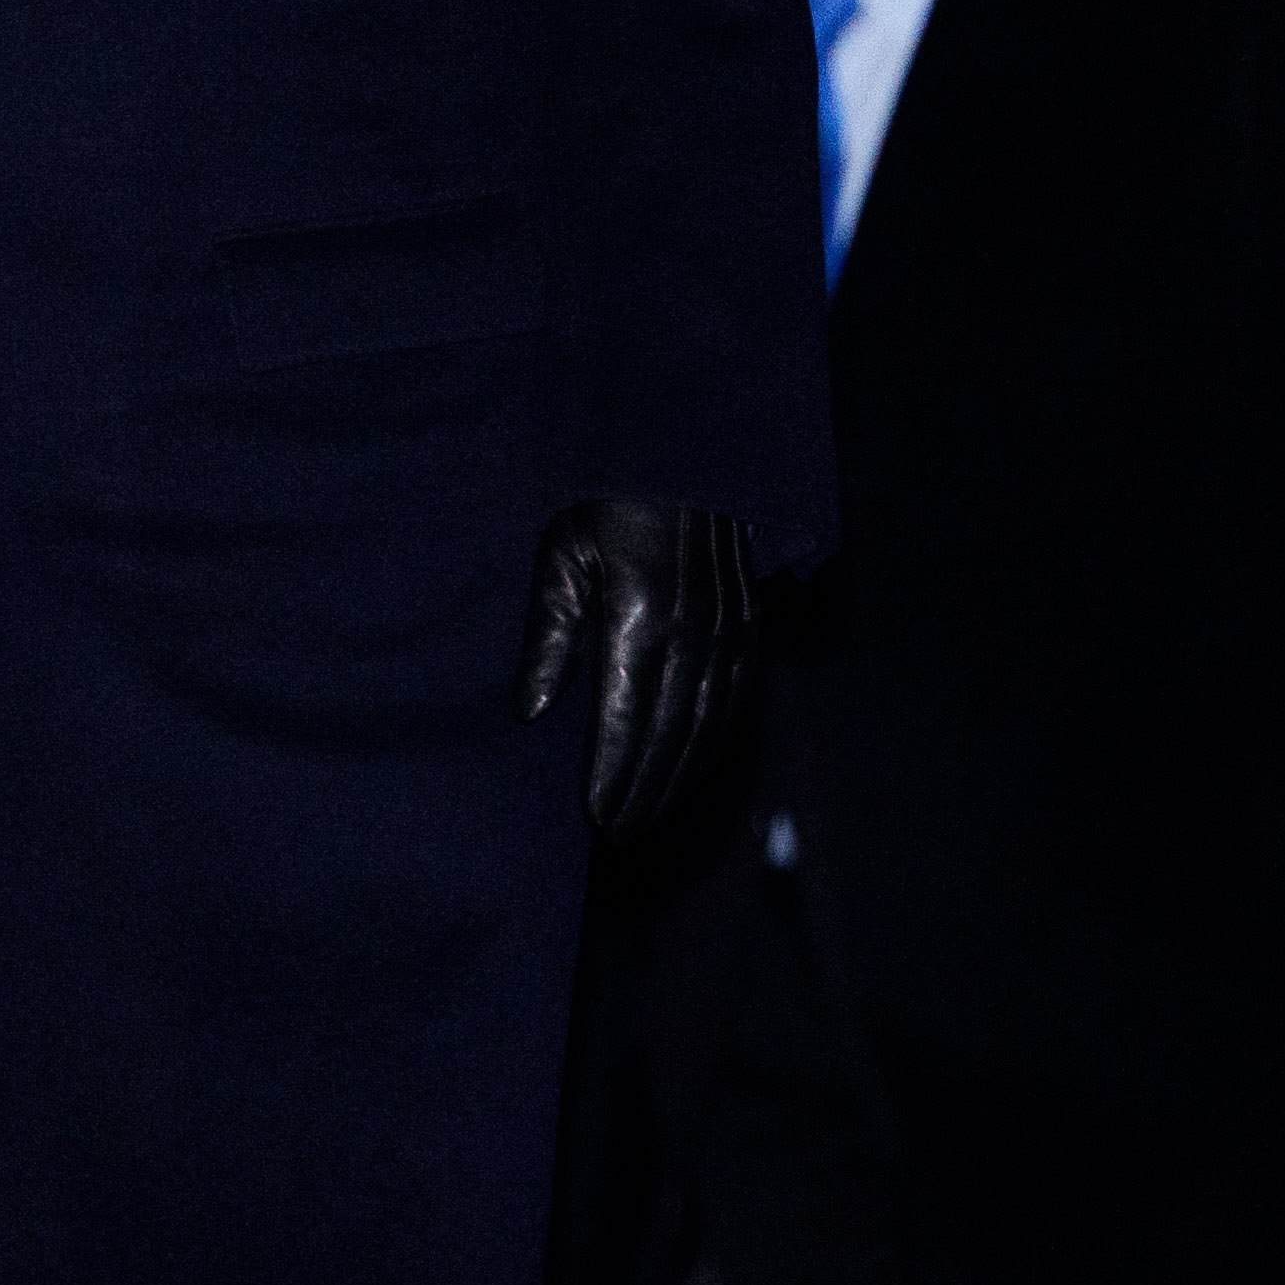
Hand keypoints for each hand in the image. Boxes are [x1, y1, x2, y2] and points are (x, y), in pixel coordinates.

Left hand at [518, 496, 760, 838]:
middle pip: (670, 734)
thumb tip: (534, 710)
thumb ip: (548, 635)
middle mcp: (693, 630)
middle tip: (615, 832)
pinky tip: (691, 771)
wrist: (684, 452)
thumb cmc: (606, 501)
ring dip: (679, 778)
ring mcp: (729, 629)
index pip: (626, 718)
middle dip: (643, 790)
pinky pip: (736, 700)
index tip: (593, 815)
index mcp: (639, 616)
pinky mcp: (750, 625)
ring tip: (648, 816)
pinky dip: (713, 745)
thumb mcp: (560, 554)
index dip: (611, 773)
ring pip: (709, 726)